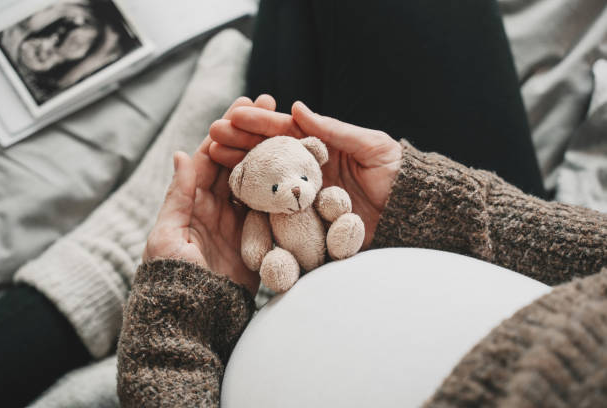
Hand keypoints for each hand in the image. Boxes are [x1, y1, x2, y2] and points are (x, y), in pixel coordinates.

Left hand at [143, 95, 277, 294]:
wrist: (193, 314)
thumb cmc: (171, 276)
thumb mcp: (168, 234)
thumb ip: (178, 196)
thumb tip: (181, 153)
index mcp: (193, 200)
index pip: (211, 157)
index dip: (227, 130)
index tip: (244, 103)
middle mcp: (218, 205)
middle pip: (238, 162)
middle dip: (252, 133)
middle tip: (270, 104)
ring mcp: (240, 220)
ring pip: (257, 180)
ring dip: (270, 154)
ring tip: (290, 128)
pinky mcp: (258, 236)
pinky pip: (271, 208)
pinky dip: (283, 189)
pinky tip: (299, 168)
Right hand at [209, 99, 401, 247]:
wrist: (411, 213)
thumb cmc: (396, 173)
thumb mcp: (371, 146)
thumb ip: (335, 131)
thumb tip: (298, 107)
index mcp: (321, 147)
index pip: (285, 131)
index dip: (259, 123)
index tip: (233, 115)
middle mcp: (308, 170)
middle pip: (268, 154)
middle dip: (240, 142)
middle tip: (213, 134)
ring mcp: (305, 197)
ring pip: (267, 181)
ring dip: (241, 169)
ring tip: (215, 159)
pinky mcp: (308, 222)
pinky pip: (278, 214)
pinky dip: (255, 206)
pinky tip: (233, 198)